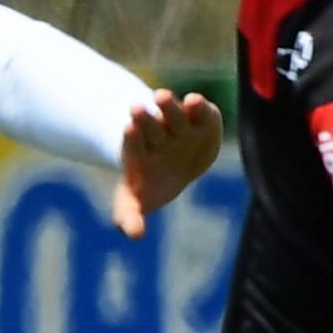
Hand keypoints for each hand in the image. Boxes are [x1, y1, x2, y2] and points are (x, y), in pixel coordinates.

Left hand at [112, 89, 222, 240]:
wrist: (174, 168)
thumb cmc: (149, 186)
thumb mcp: (133, 201)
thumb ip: (129, 214)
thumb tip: (134, 235)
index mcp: (137, 152)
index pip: (133, 143)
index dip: (132, 137)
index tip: (129, 129)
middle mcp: (156, 135)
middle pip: (149, 124)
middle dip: (145, 118)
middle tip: (136, 109)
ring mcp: (179, 126)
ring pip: (172, 113)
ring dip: (168, 106)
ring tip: (162, 97)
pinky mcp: (203, 120)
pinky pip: (201, 112)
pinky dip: (199, 107)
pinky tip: (195, 102)